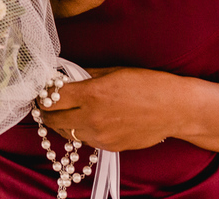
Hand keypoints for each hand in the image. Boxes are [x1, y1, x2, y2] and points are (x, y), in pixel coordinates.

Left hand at [39, 67, 187, 151]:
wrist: (175, 109)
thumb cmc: (148, 84)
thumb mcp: (113, 71)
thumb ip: (86, 75)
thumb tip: (66, 75)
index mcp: (91, 94)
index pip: (50, 98)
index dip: (43, 93)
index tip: (42, 88)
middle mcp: (92, 118)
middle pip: (52, 119)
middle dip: (46, 110)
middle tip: (48, 101)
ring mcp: (100, 136)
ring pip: (66, 133)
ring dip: (62, 121)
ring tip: (66, 110)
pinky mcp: (109, 147)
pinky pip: (85, 140)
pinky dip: (80, 130)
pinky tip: (88, 119)